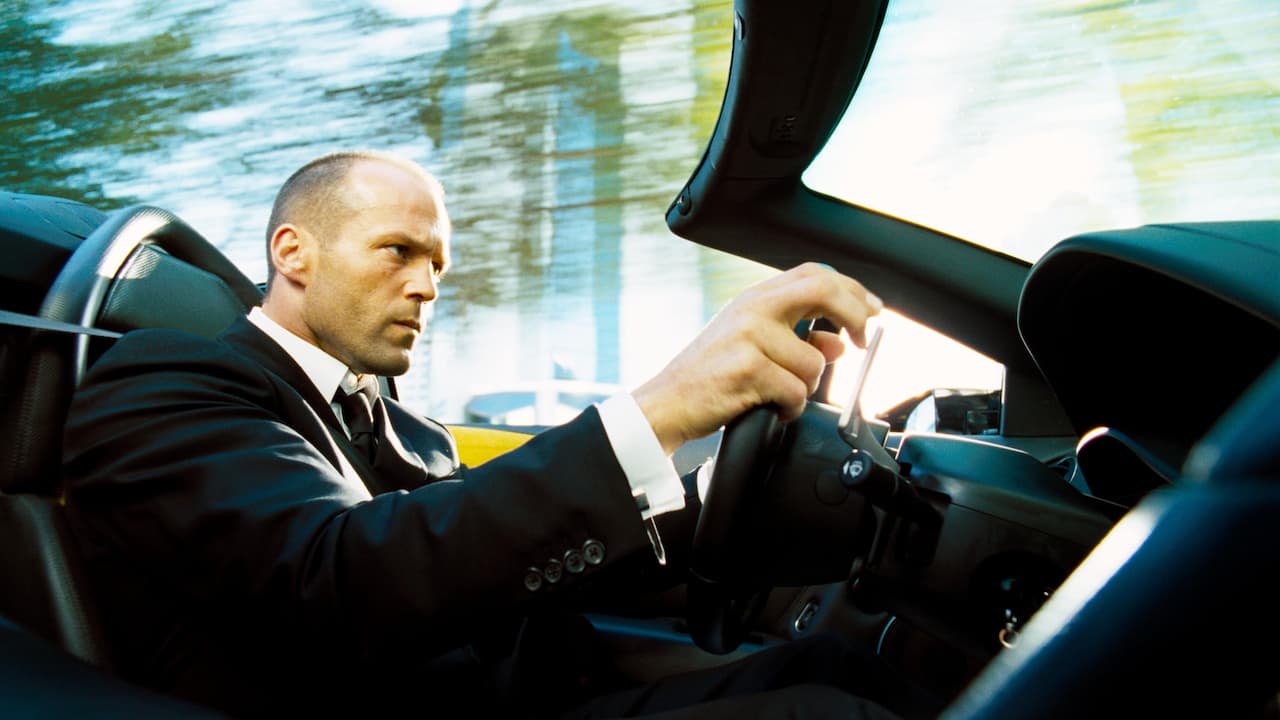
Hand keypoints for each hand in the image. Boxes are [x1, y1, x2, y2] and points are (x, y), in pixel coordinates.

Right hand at [633, 262, 881, 453]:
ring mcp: (749, 336)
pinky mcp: (747, 368)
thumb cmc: (709, 377)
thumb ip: (797, 338)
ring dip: (806, 389)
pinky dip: (790, 409)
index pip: (815, 274)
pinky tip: (770, 409)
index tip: (871, 311)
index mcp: (755, 298)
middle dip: (854, 315)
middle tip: (862, 341)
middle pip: (822, 290)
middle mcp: (752, 308)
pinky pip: (797, 392)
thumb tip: (838, 343)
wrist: (667, 404)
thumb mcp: (752, 347)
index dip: (852, 289)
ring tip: (778, 396)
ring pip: (814, 362)